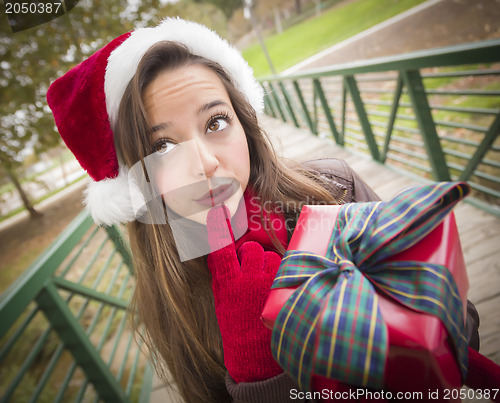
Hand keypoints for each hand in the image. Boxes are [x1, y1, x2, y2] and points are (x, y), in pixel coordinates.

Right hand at [207, 205, 282, 382]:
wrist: (256, 359)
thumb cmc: (236, 330)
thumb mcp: (221, 305)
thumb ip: (221, 279)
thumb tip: (219, 257)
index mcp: (228, 285)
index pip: (221, 250)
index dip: (219, 230)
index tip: (218, 213)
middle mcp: (248, 281)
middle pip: (250, 249)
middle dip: (249, 255)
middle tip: (249, 268)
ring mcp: (269, 284)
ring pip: (269, 256)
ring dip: (266, 263)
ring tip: (264, 280)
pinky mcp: (285, 289)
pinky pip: (283, 267)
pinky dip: (279, 272)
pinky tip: (276, 285)